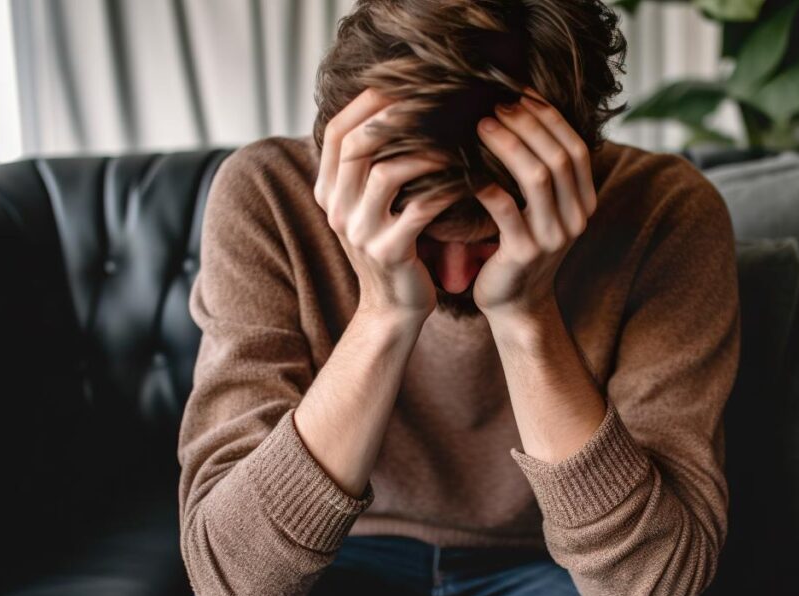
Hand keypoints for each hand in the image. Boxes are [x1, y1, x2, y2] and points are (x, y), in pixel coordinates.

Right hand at [313, 86, 461, 325]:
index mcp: (329, 193)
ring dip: (425, 151)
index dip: (366, 104)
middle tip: (435, 101)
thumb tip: (392, 113)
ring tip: (457, 139)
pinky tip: (469, 178)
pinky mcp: (390, 253)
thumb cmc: (393, 248)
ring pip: (387, 173)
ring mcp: (360, 233)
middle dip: (396, 117)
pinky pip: (420, 209)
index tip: (400, 83)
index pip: (337, 133)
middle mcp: (337, 210)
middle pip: (357, 145)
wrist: (393, 309)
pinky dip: (446, 189)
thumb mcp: (371, 207)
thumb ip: (371, 169)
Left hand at [471, 86, 597, 321]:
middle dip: (527, 125)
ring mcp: (553, 237)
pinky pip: (507, 210)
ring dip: (509, 145)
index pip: (576, 148)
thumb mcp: (541, 210)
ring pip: (538, 178)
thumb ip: (542, 172)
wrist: (515, 304)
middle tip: (494, 105)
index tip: (520, 95)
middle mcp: (576, 218)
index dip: (550, 118)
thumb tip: (521, 113)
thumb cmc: (519, 246)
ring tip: (480, 126)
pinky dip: (488, 184)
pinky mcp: (524, 252)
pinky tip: (467, 170)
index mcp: (584, 203)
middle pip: (558, 157)